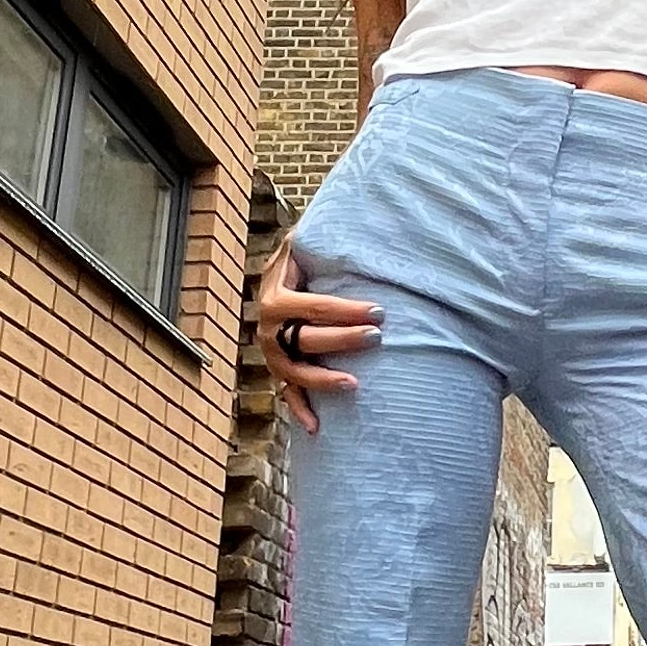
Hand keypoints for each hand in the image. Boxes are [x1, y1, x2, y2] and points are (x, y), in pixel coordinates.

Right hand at [257, 242, 380, 432]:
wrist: (280, 274)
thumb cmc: (305, 257)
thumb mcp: (305, 241)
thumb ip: (322, 236)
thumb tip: (356, 218)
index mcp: (275, 293)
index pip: (313, 305)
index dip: (346, 310)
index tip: (379, 311)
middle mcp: (267, 326)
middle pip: (304, 338)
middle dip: (341, 340)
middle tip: (376, 337)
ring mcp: (271, 351)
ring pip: (294, 371)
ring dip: (321, 379)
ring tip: (353, 383)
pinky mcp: (279, 369)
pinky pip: (286, 394)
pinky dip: (300, 410)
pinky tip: (317, 428)